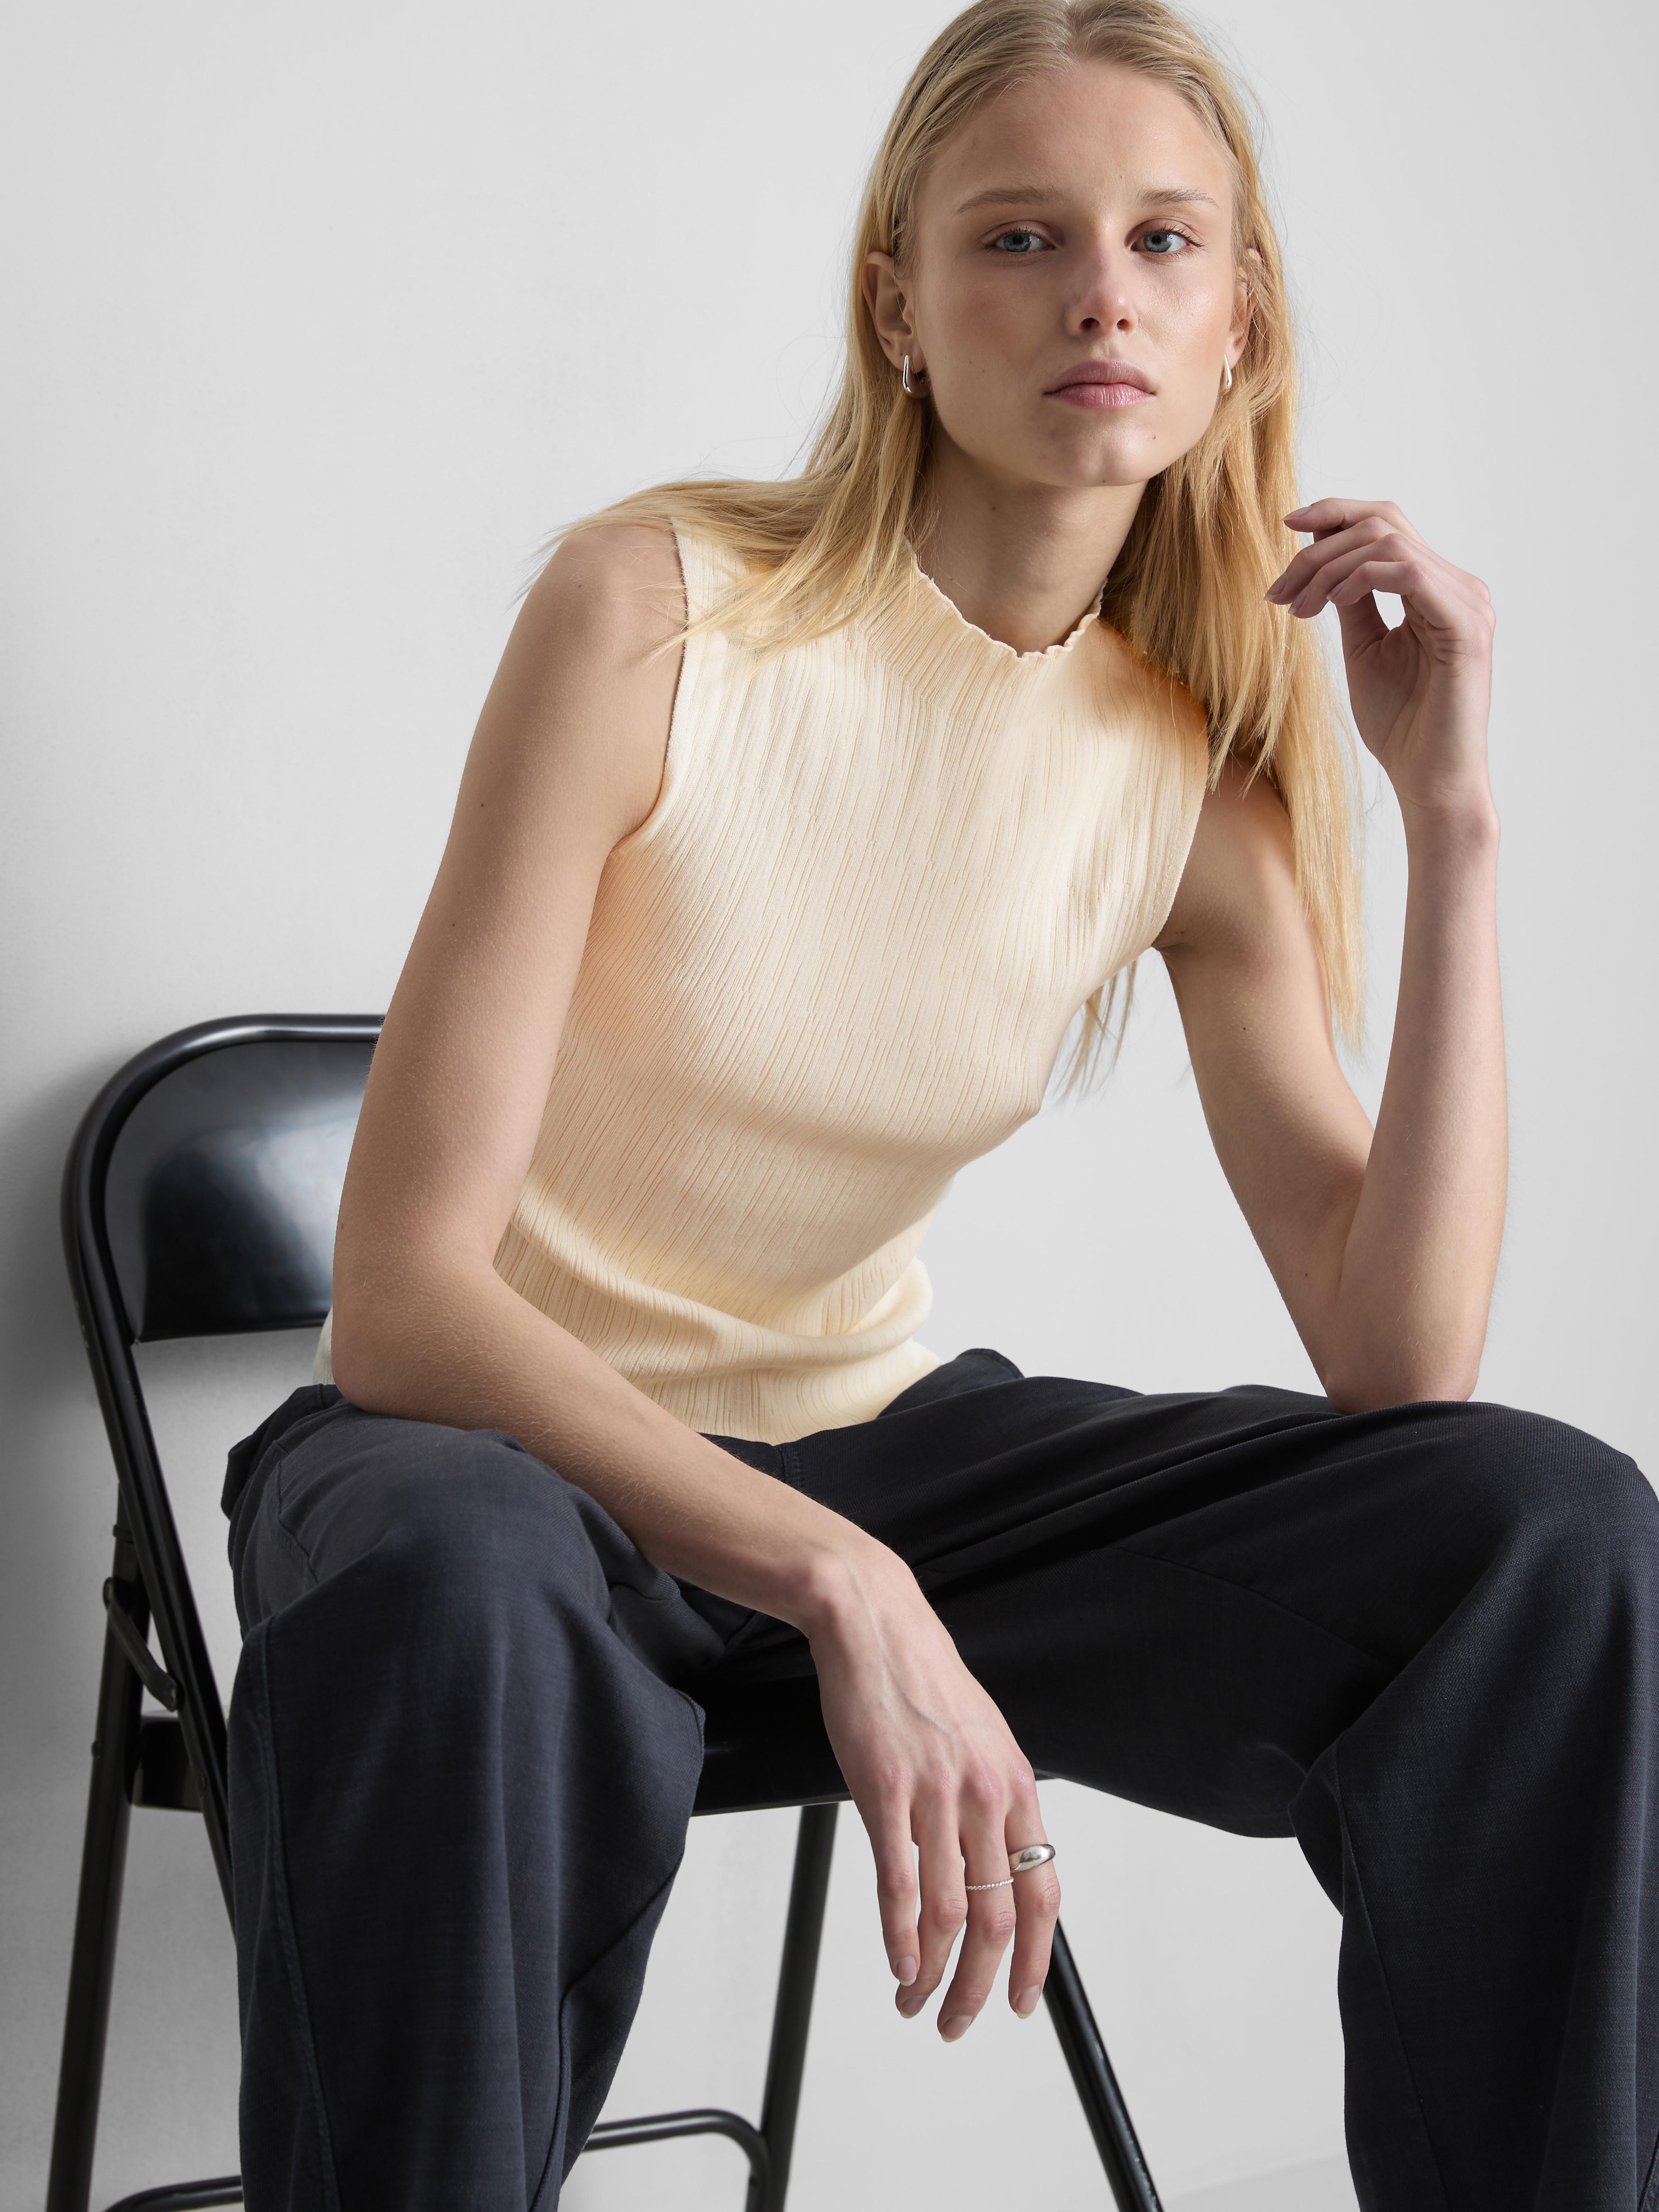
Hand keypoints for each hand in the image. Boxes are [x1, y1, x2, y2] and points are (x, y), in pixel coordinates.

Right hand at [803, 1545, 1058, 2036]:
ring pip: (948, 1911)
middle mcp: (984, 1794)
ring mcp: (935, 1793)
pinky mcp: (885, 1790)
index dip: (1034, 1958)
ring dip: (933, 1972)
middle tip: (961, 2021)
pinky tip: (897, 1962)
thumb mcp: (982, 1736)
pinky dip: (899, 1936)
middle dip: (980, 1984)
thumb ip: (992, 1797)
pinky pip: (899, 1883)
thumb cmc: (921, 1678)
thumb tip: (997, 1858)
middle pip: (997, 1917)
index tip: (1019, 2000)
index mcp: (1014, 1783)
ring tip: (916, 1999)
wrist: (875, 1623)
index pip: (1042, 1893)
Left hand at [1266, 498, 1495, 822]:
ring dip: (1328, 566)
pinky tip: (1329, 604)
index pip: (1388, 525)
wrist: (1429, 780)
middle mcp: (1460, 587)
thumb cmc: (1401, 726)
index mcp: (1438, 590)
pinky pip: (1407, 572)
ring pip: (1388, 543)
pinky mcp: (1465, 626)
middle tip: (1278, 590)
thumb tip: (1323, 558)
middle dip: (1319, 546)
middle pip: (1384, 523)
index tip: (1286, 525)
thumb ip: (1352, 601)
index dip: (1336, 513)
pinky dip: (1358, 578)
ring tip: (1298, 606)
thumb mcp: (1364, 649)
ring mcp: (1467, 603)